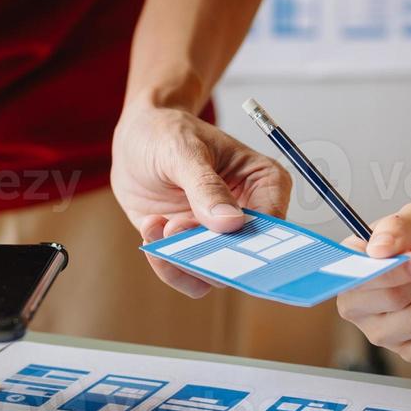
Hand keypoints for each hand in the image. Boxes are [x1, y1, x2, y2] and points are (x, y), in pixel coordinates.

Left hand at [111, 103, 291, 296]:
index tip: (228, 240)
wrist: (136, 140)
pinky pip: (190, 277)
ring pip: (216, 273)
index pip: (274, 222)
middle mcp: (248, 216)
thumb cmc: (166, 133)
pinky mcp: (193, 249)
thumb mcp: (183, 151)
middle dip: (212, 253)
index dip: (258, 240)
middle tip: (178, 231)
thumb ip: (206, 186)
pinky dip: (168, 264)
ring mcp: (220, 236)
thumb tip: (231, 223)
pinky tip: (151, 228)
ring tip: (157, 224)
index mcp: (264, 183)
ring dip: (184, 258)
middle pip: (249, 256)